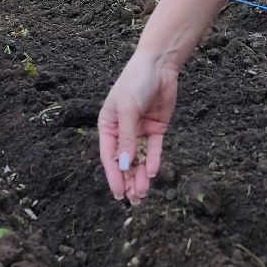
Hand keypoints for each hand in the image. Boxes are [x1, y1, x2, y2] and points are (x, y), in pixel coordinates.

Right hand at [98, 52, 178, 203]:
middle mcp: (122, 130)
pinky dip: (153, 161)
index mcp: (108, 125)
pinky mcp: (156, 128)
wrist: (159, 66)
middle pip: (125, 160)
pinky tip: (151, 173)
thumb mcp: (127, 110)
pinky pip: (153, 148)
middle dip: (128, 180)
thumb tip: (124, 166)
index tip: (118, 194)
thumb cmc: (135, 82)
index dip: (113, 175)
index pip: (109, 156)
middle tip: (134, 201)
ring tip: (143, 194)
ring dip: (140, 175)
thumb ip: (127, 139)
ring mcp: (140, 130)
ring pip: (139, 158)